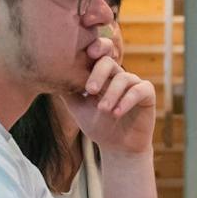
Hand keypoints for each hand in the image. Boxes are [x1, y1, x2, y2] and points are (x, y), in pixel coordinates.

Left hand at [61, 32, 155, 154]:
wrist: (118, 148)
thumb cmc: (99, 126)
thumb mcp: (78, 109)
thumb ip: (68, 93)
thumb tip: (49, 76)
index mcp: (102, 75)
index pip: (97, 55)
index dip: (94, 49)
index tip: (86, 55)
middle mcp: (118, 75)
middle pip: (109, 61)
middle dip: (98, 74)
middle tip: (89, 91)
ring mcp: (134, 83)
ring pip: (123, 78)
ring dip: (111, 94)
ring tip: (103, 110)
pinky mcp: (147, 95)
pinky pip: (139, 90)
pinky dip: (127, 100)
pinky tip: (117, 113)